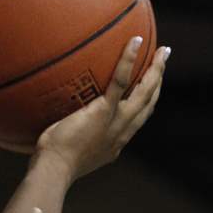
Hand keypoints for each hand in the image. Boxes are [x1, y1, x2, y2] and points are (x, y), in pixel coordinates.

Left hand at [36, 37, 169, 182]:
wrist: (52, 171)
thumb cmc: (50, 166)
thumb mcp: (66, 153)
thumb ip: (68, 139)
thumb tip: (53, 129)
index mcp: (114, 143)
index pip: (137, 120)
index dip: (146, 104)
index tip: (150, 90)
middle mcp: (121, 133)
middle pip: (148, 103)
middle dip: (158, 82)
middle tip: (163, 62)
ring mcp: (115, 122)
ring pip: (145, 91)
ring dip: (157, 69)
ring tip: (163, 51)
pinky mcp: (103, 111)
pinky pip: (121, 80)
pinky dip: (129, 59)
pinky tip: (136, 41)